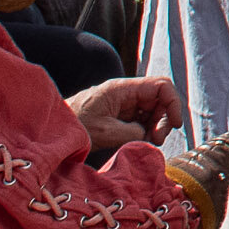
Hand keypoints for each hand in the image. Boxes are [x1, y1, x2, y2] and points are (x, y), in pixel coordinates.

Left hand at [68, 76, 183, 158]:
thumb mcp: (105, 132)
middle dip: (164, 120)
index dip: (173, 103)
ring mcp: (124, 105)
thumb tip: (148, 135)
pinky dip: (146, 132)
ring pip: (153, 111)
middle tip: (157, 140)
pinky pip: (143, 121)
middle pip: (160, 100)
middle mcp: (127, 94)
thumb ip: (132, 132)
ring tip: (148, 142)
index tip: (175, 124)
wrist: (54, 131)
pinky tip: (141, 142)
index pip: (161, 86)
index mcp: (123, 89)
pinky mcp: (121, 116)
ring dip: (156, 128)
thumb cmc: (75, 126)